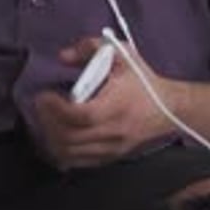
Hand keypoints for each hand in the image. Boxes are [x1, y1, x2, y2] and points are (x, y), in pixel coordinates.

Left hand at [34, 36, 174, 169]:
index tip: (45, 96)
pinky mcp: (110, 157)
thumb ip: (90, 47)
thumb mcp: (121, 53)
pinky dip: (62, 151)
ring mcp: (110, 148)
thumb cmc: (143, 80)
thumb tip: (63, 56)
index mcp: (115, 106)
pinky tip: (56, 136)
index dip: (56, 108)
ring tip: (46, 120)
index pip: (80, 116)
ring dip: (51, 138)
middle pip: (70, 138)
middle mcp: (112, 131)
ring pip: (70, 154)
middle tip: (41, 106)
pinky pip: (78, 162)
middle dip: (48, 122)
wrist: (169, 109)